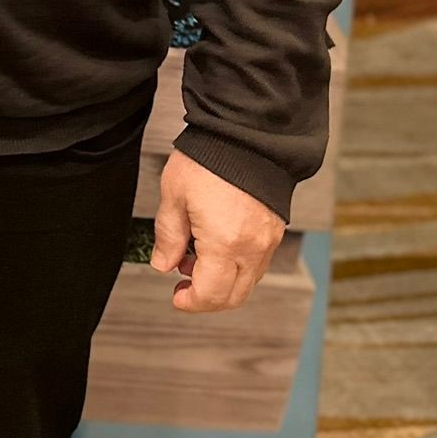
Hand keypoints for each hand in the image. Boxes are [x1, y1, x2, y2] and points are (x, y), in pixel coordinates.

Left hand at [151, 149, 284, 312]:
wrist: (246, 135)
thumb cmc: (211, 159)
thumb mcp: (175, 195)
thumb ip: (168, 235)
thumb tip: (163, 263)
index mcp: (225, 243)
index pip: (210, 294)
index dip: (190, 302)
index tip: (177, 297)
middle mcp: (252, 248)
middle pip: (233, 297)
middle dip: (207, 299)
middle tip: (184, 285)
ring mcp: (266, 241)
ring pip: (248, 283)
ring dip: (223, 283)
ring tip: (196, 258)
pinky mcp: (273, 230)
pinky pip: (257, 263)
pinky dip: (237, 267)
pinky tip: (218, 248)